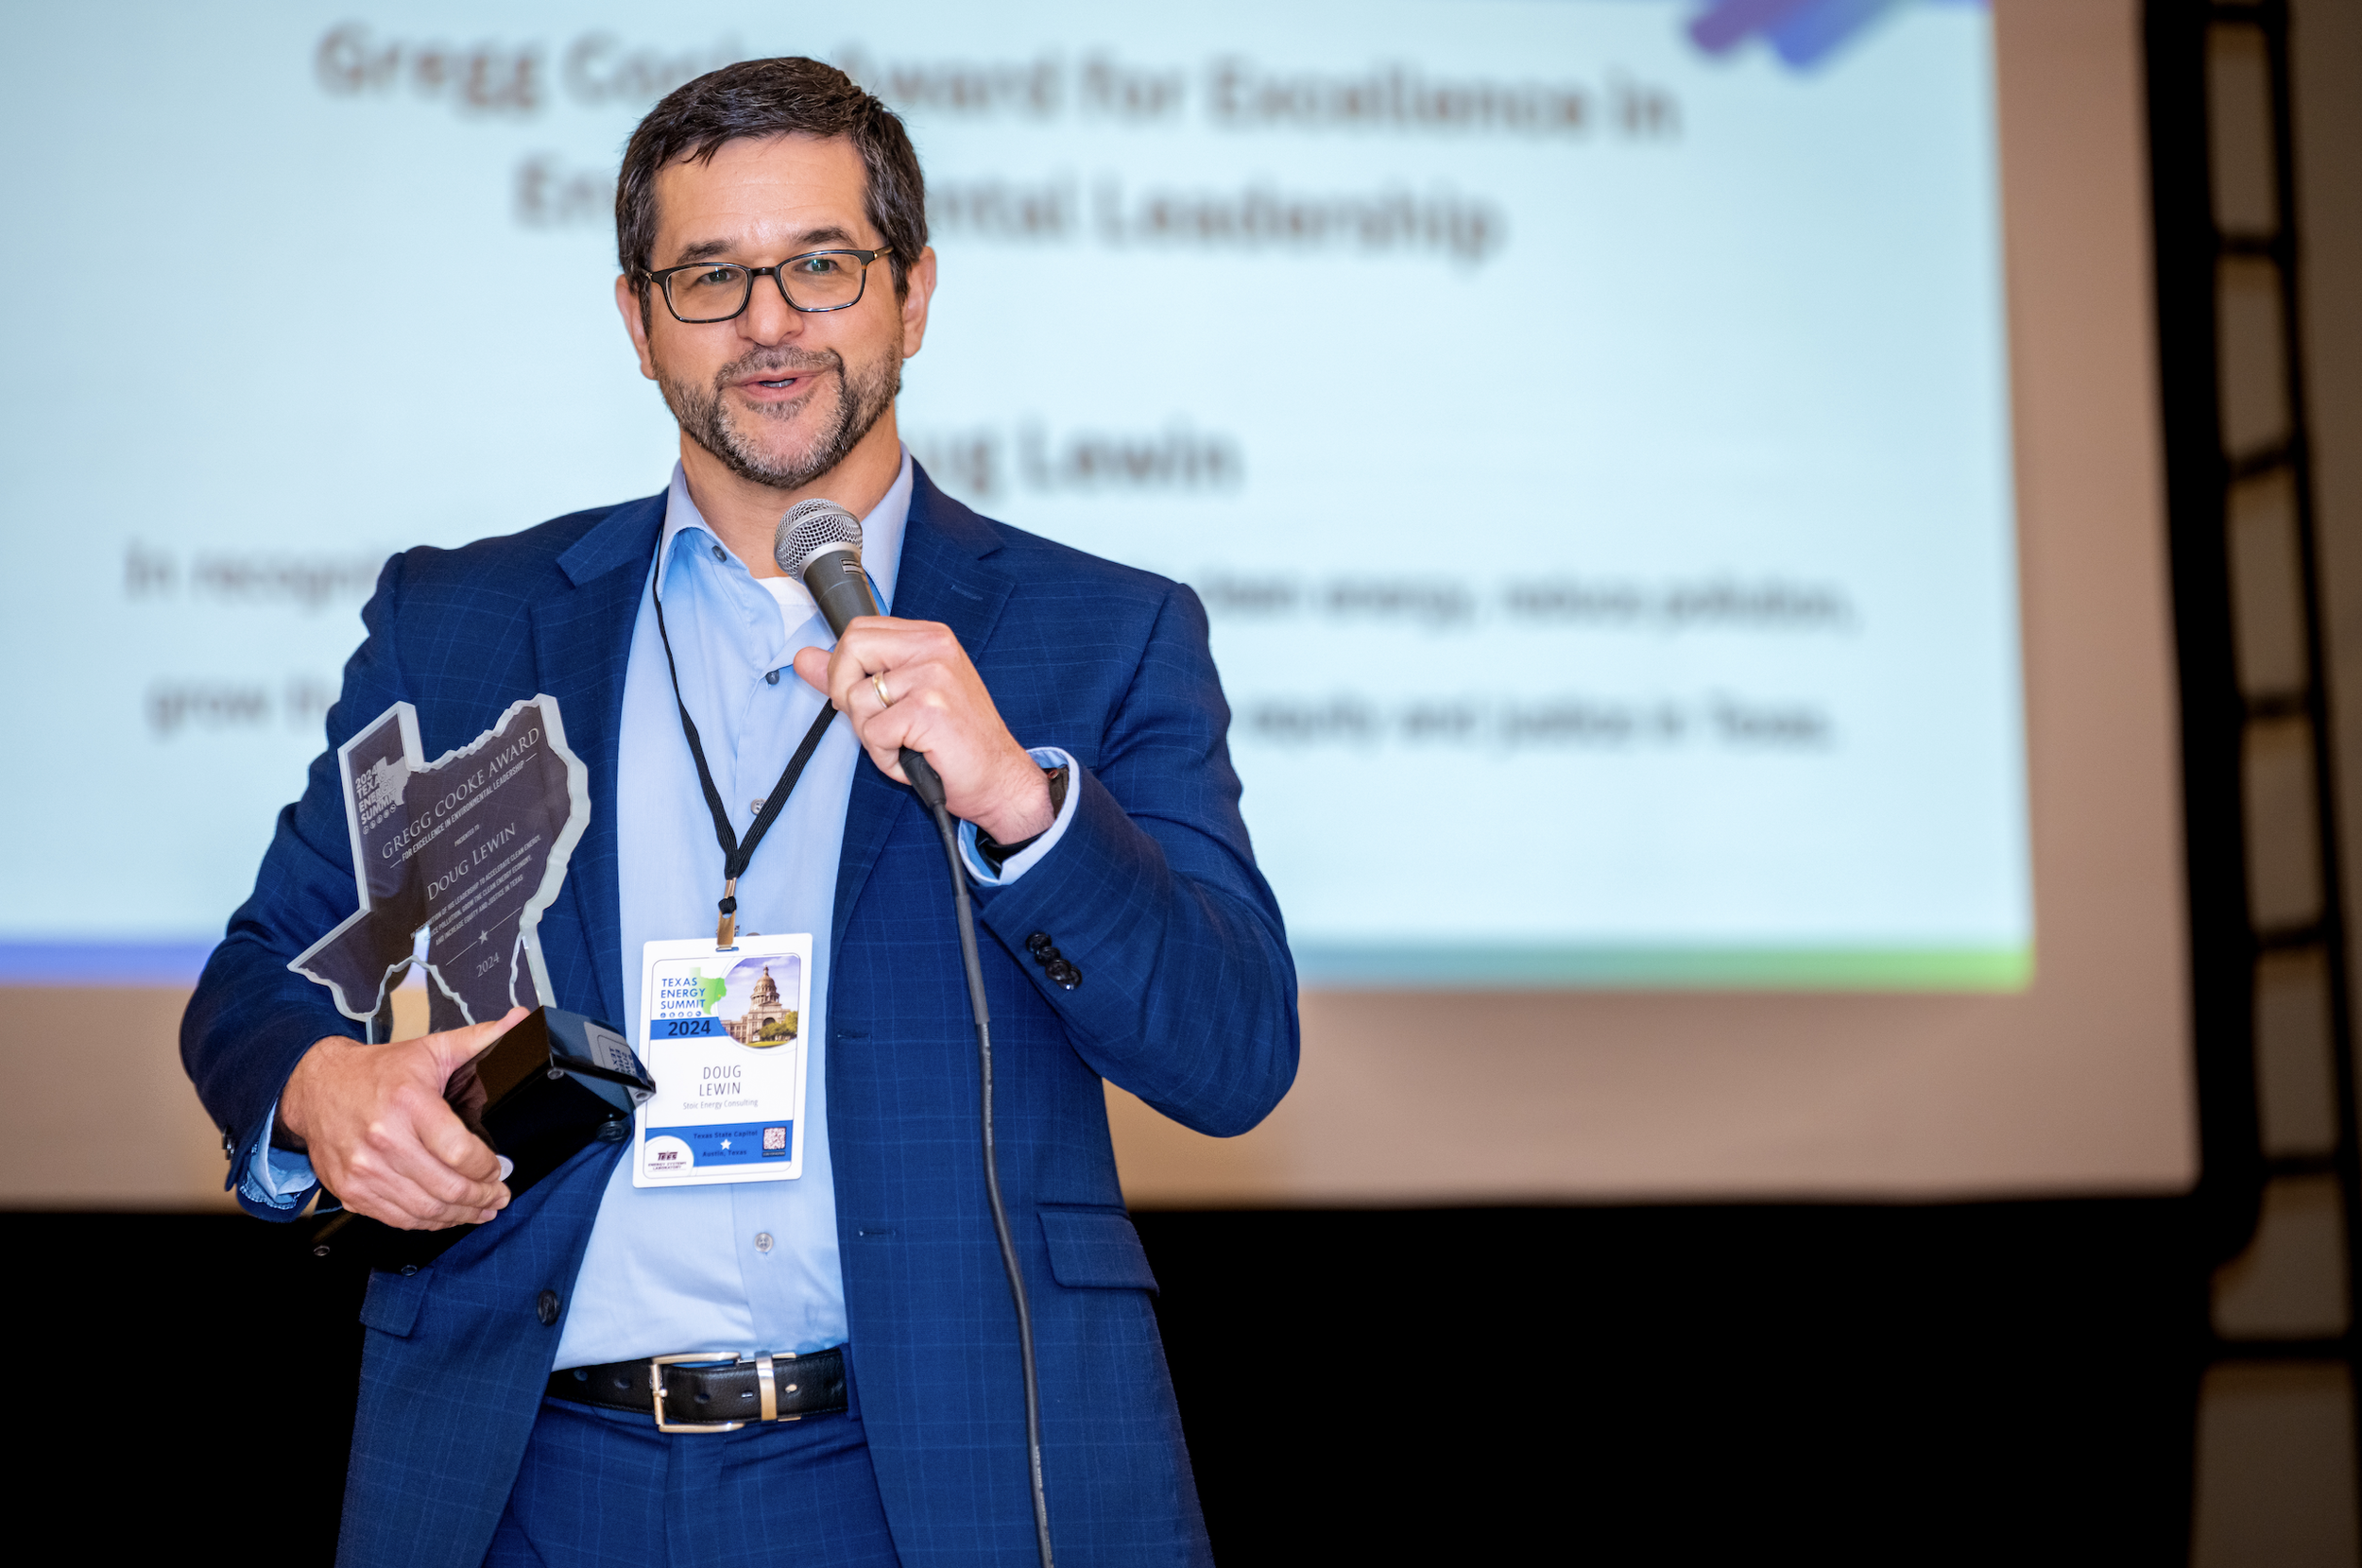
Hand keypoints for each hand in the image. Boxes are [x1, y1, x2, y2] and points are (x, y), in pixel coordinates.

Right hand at [278, 1006, 525, 1229]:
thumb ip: (480, 1039)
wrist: (317, 1086)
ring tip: (481, 1210)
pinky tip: (446, 1216)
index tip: (500, 1169)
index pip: (459, 1152)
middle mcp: (383, 1140)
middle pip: (446, 1187)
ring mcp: (364, 1170)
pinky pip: (397, 1218)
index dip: (487, 1168)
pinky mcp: (351, 1190)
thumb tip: (520, 1020)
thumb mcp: (430, 1049)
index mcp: (408, 1103)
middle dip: (482, 1198)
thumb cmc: (377, 1070)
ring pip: (424, 1209)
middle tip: (499, 1197)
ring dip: (460, 1216)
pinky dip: (427, 1222)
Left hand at [793, 617, 1053, 842]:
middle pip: (850, 649)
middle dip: (846, 694)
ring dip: (872, 735)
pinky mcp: (929, 709)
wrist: (1000, 780)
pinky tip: (914, 757)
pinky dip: (886, 757)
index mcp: (929, 638)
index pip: (858, 630)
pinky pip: (874, 733)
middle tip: (879, 721)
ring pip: (858, 699)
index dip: (845, 668)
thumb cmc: (955, 743)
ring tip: (905, 743)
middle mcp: (934, 648)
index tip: (864, 696)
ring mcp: (933, 676)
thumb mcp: (901, 700)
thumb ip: (852, 676)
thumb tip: (804, 658)